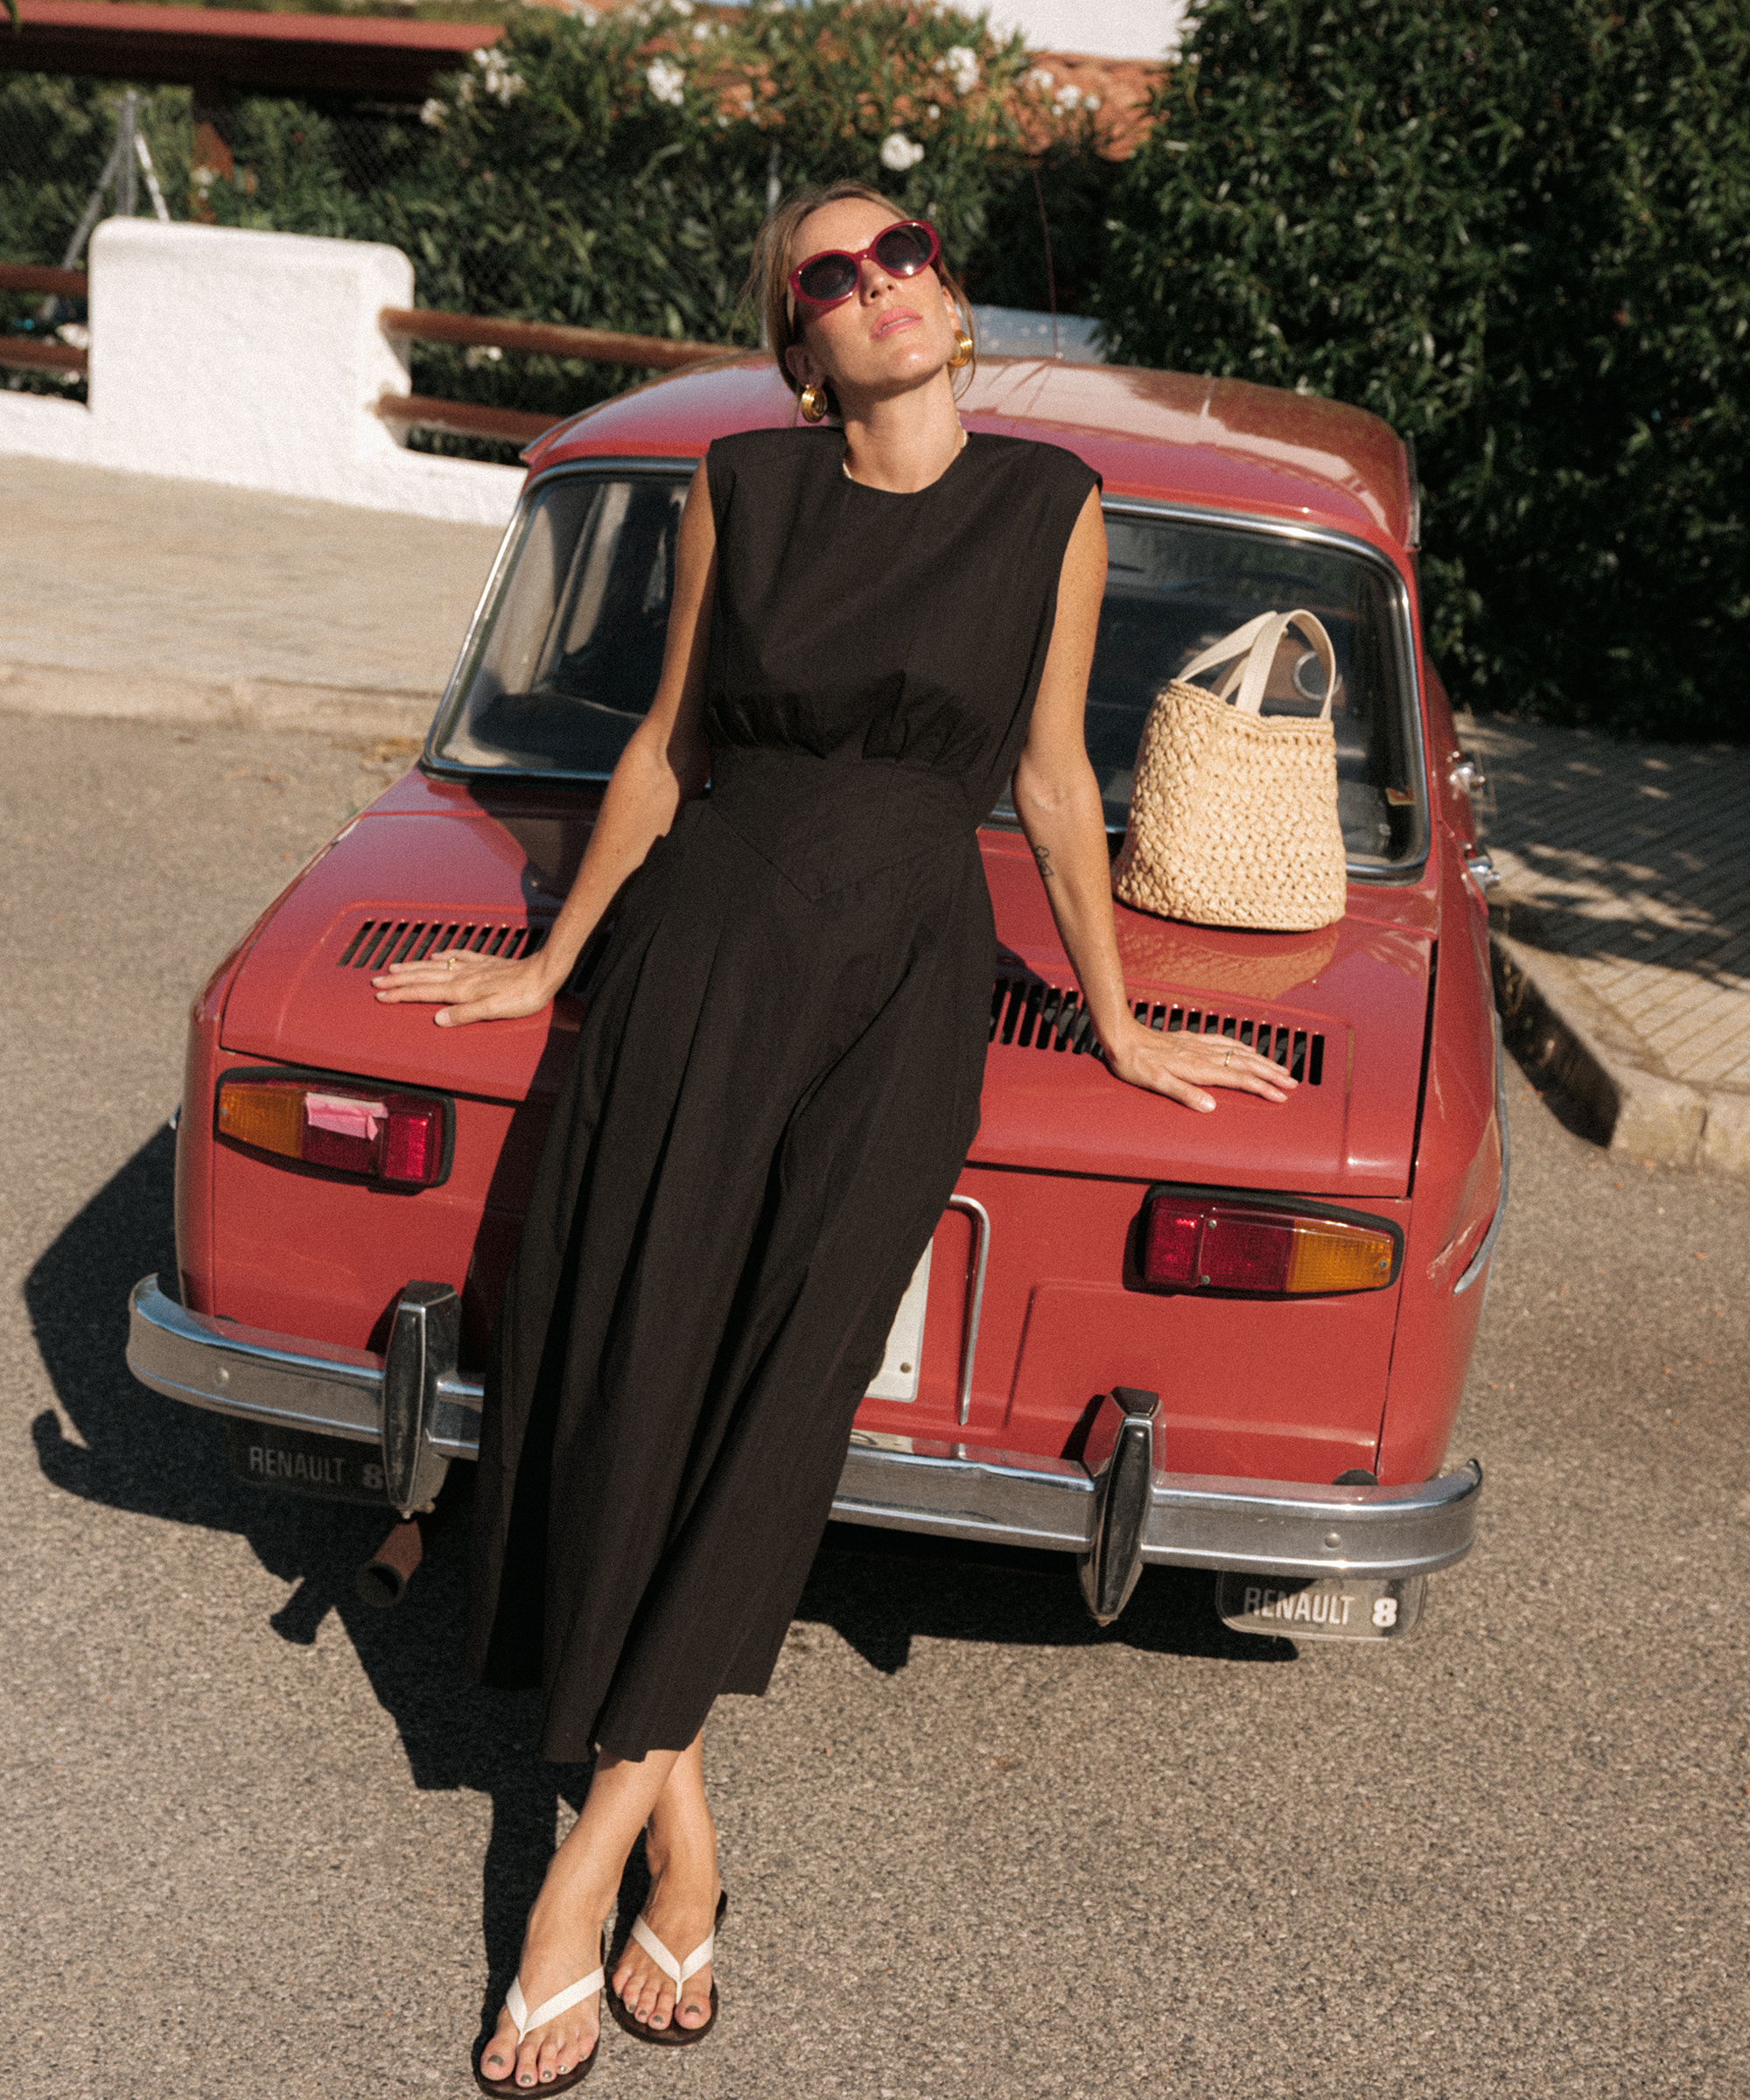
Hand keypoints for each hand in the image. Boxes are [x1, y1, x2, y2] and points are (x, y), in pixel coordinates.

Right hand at [372, 948, 563, 1027]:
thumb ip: (464, 1014)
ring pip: (435, 966)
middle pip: (423, 978)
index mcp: (462, 990)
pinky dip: (443, 956)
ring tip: (395, 967)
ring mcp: (473, 967)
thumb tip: (438, 1019)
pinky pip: (458, 956)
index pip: (424, 993)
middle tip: (376, 981)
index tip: (381, 995)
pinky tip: (436, 955)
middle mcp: (463, 976)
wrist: (544, 974)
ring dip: (413, 967)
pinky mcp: (485, 962)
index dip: (400, 994)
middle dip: (398, 980)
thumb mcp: (493, 1011)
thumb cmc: (522, 996)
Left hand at [1102, 1016, 1298, 1111]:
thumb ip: (1184, 1094)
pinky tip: (1248, 1049)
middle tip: (1293, 1084)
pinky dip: (1242, 1046)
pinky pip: (1225, 1041)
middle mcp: (1203, 1055)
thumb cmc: (1134, 1062)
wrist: (1120, 1036)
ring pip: (1239, 1052)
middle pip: (1246, 1064)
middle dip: (1272, 1074)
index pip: (1239, 1079)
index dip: (1262, 1088)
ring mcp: (1199, 1045)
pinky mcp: (1192, 1039)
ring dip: (1263, 1061)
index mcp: (1198, 1068)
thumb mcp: (1155, 1083)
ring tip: (1281, 1069)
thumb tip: (1210, 1107)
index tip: (1281, 1097)